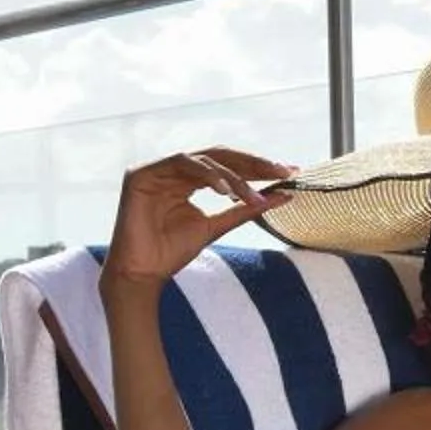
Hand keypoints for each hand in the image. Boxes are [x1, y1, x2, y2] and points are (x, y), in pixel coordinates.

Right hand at [101, 147, 299, 293]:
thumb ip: (245, 209)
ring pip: (203, 160)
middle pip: (218, 156)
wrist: (143, 273)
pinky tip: (225, 190)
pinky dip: (206, 175)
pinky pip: (180, 164)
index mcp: (188, 179)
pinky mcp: (141, 174)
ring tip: (251, 196)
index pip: (228, 165)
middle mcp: (173, 170)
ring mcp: (156, 169)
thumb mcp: (217, 226)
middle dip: (252, 163)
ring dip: (232, 176)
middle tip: (281, 171)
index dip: (258, 167)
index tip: (289, 173)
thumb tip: (283, 195)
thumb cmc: (173, 251)